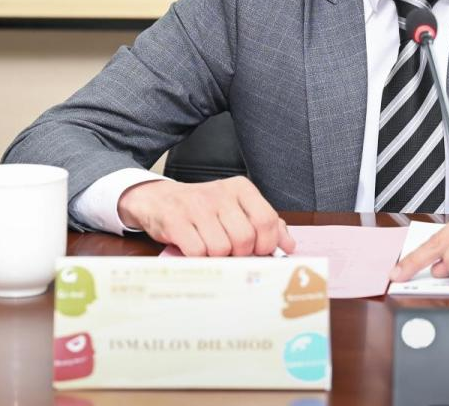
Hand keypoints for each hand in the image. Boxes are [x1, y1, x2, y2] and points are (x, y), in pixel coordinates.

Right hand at [117, 176, 295, 257]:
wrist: (159, 200)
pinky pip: (197, 252)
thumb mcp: (236, 209)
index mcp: (241, 188)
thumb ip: (265, 224)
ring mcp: (197, 205)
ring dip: (217, 257)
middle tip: (230, 252)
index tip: (259, 252)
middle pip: (245, 238)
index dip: (266, 244)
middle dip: (240, 254)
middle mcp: (221, 193)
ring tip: (209, 248)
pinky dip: (198, 259)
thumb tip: (288, 245)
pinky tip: (194, 250)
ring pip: (221, 248)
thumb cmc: (205, 210)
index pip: (266, 220)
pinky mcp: (175, 219)